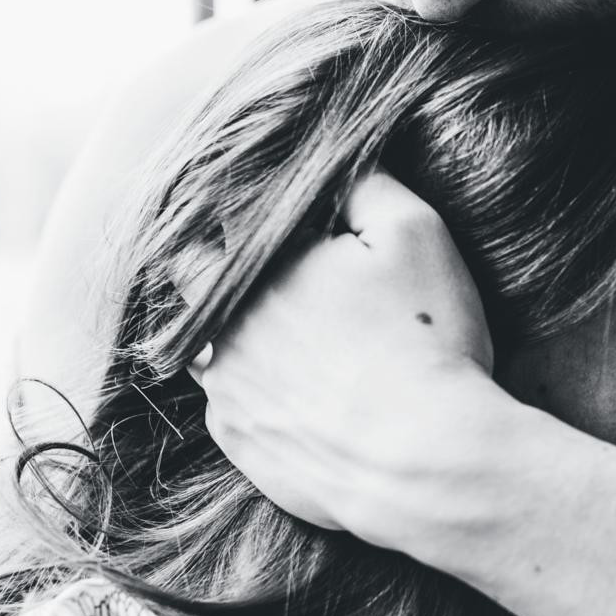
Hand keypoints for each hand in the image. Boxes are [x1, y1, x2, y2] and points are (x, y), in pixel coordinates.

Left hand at [191, 170, 501, 539]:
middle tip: (263, 264)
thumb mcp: (415, 234)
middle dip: (214, 259)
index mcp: (262, 260)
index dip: (242, 199)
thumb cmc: (427, 340)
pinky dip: (250, 389)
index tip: (268, 206)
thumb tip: (337, 155)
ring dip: (228, 329)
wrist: (425, 461)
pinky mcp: (239, 438)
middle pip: (189, 270)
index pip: (220, 207)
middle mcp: (226, 319)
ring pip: (201, 339)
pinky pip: (224, 400)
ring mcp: (225, 384)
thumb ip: (366, 182)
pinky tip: (296, 392)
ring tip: (282, 334)